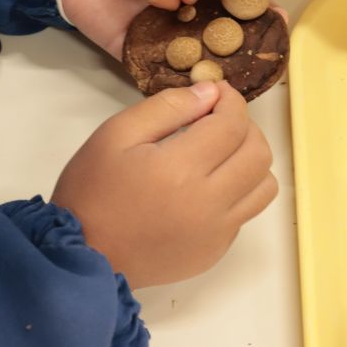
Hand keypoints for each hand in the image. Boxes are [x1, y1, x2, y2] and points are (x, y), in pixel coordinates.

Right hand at [51, 81, 277, 288]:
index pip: (232, 124)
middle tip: (217, 120)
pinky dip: (238, 191)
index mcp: (181, 169)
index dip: (231, 100)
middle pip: (259, 153)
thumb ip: (166, 107)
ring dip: (250, 160)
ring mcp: (217, 232)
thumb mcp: (116, 134)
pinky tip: (206, 186)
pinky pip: (246, 212)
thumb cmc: (92, 190)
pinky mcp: (216, 251)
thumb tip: (210, 93)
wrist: (82, 254)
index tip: (216, 92)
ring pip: (265, 186)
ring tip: (221, 153)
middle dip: (245, 126)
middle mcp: (209, 203)